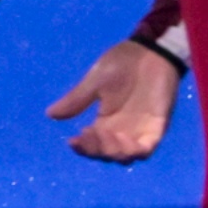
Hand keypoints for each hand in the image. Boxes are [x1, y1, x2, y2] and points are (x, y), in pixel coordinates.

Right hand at [47, 40, 181, 163]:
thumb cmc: (122, 63)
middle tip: (91, 132)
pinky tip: (124, 137)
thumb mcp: (95, 81)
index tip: (73, 140)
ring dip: (114, 152)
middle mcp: (121, 131)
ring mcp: (140, 131)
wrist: (150, 51)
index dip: (82, 147)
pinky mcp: (157, 127)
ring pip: (126, 157)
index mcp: (105, 122)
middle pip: (107, 154)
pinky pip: (147, 149)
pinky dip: (135, 150)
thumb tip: (50, 114)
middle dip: (96, 149)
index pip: (91, 144)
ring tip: (108, 135)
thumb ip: (76, 100)